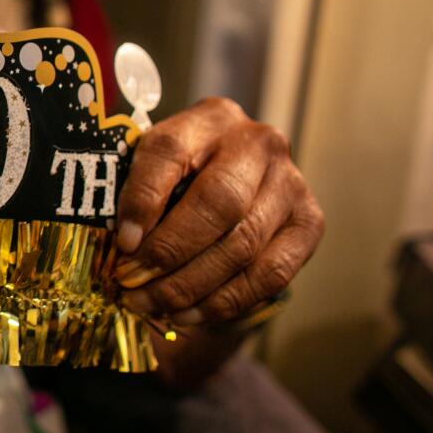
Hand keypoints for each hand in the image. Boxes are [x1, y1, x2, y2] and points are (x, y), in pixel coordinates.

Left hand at [113, 97, 323, 325]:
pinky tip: (190, 314)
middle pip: (217, 202)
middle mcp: (258, 143)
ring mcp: (291, 183)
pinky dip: (226, 301)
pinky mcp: (309, 223)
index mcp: (207, 119)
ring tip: (153, 305)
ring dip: (192, 286)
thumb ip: (135, 195)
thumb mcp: (152, 170)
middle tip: (132, 285)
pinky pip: (270, 274)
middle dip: (170, 252)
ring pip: (243, 244)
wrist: (238, 183)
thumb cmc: (179, 177)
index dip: (143, 200)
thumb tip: (124, 248)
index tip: (122, 244)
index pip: (169, 153)